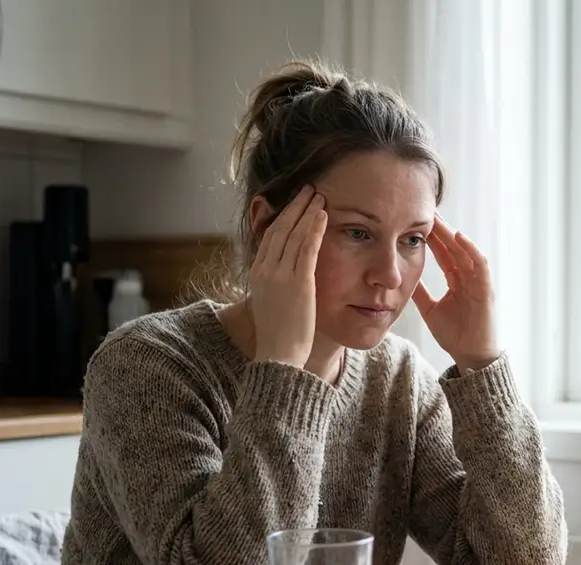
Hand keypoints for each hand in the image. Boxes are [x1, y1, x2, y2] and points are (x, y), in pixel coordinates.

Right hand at [249, 185, 326, 366]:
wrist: (278, 357)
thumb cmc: (279, 337)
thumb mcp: (272, 304)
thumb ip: (278, 286)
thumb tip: (287, 278)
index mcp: (257, 274)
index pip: (269, 237)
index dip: (282, 217)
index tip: (294, 204)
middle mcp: (265, 271)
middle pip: (280, 229)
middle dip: (295, 207)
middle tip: (308, 189)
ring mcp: (280, 276)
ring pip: (294, 234)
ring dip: (307, 212)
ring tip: (319, 195)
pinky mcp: (298, 283)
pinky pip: (307, 249)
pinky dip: (314, 229)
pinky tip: (323, 215)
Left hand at [412, 216, 499, 371]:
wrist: (471, 356)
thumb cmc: (455, 335)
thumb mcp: (430, 310)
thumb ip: (420, 293)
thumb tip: (403, 278)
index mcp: (457, 280)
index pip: (444, 253)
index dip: (432, 238)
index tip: (417, 222)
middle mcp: (468, 277)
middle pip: (454, 248)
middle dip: (441, 229)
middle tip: (426, 211)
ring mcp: (478, 282)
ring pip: (465, 251)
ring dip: (452, 235)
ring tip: (438, 219)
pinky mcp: (486, 289)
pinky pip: (480, 264)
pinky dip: (471, 249)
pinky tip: (458, 237)